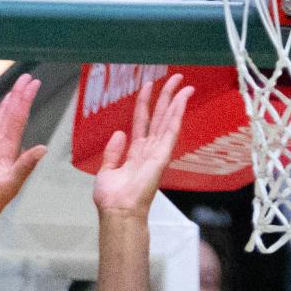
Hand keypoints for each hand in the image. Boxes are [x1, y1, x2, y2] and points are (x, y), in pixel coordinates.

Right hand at [0, 73, 45, 235]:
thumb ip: (25, 165)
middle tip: (26, 79)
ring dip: (6, 105)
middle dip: (19, 97)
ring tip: (13, 89)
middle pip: (11, 117)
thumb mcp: (9, 185)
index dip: (26, 101)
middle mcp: (0, 150)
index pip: (19, 121)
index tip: (33, 84)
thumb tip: (43, 148)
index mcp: (9, 154)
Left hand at [92, 73, 192, 220]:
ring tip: (183, 83)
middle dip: (167, 96)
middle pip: (160, 117)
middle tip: (175, 78)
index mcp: (135, 153)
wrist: (118, 212)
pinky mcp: (162, 156)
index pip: (142, 121)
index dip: (144, 102)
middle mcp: (148, 150)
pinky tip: (182, 99)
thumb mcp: (107, 171)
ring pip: (168, 120)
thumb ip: (113, 152)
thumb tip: (119, 134)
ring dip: (176, 101)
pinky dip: (177, 114)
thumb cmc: (112, 199)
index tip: (148, 85)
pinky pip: (171, 130)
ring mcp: (157, 152)